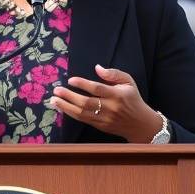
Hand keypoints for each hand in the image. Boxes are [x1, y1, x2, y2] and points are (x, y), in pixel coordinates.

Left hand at [49, 64, 163, 141]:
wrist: (140, 124)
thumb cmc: (133, 99)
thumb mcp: (129, 82)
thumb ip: (114, 74)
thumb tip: (97, 68)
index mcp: (117, 95)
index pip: (98, 89)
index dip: (83, 84)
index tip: (71, 80)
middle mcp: (110, 108)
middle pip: (86, 102)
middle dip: (69, 96)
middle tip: (56, 90)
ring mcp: (104, 119)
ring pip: (82, 113)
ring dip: (66, 106)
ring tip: (54, 100)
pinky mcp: (100, 126)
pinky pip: (83, 120)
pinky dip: (71, 114)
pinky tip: (62, 108)